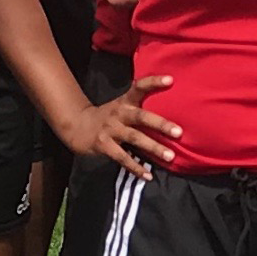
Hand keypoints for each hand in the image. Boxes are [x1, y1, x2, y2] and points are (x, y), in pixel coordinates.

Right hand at [67, 78, 182, 176]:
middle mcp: (119, 113)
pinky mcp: (104, 145)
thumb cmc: (109, 117)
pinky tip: (148, 176)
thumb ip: (140, 105)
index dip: (154, 82)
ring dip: (153, 147)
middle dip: (160, 124)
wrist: (78, 126)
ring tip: (170, 156)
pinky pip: (122, 157)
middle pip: (141, 116)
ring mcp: (111, 129)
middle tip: (179, 132)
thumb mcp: (121, 105)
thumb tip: (171, 105)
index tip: (170, 80)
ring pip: (135, 138)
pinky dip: (135, 167)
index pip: (139, 87)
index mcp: (125, 101)